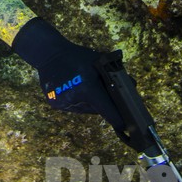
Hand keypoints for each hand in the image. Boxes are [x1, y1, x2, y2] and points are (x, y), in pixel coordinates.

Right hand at [12, 18, 124, 132]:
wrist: (48, 53)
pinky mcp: (54, 104)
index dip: (118, 119)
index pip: (108, 112)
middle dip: (103, 105)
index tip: (126, 127)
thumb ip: (116, 75)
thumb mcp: (99, 61)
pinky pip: (72, 107)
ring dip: (90, 103)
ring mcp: (63, 103)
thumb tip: (133, 86)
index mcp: (88, 89)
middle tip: (104, 95)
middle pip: (96, 110)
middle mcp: (75, 99)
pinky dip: (77, 101)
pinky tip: (74, 88)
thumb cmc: (77, 56)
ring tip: (86, 87)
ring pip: (84, 110)